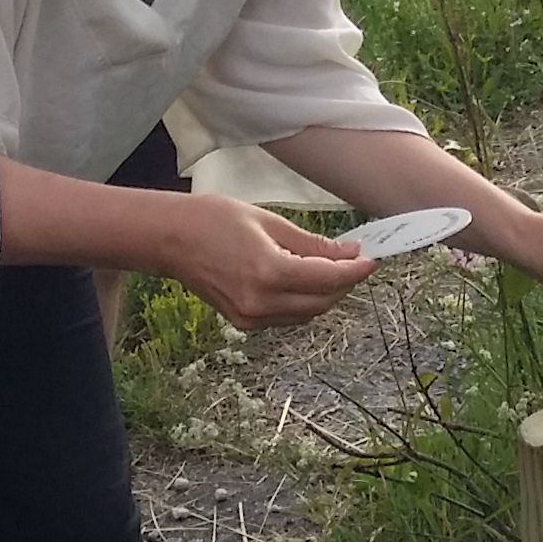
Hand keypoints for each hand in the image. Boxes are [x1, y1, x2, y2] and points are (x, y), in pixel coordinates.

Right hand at [159, 195, 379, 329]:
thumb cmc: (213, 219)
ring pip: (308, 312)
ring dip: (326, 293)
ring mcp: (251, 317)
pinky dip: (304, 300)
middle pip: (323, 301)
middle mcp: (261, 302)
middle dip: (345, 282)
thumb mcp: (269, 222)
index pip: (329, 279)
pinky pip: (288, 316)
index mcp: (269, 272)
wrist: (170, 238)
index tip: (372, 257)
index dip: (356, 270)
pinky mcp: (244, 322)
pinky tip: (304, 278)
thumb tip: (348, 252)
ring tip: (332, 266)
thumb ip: (311, 243)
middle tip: (356, 259)